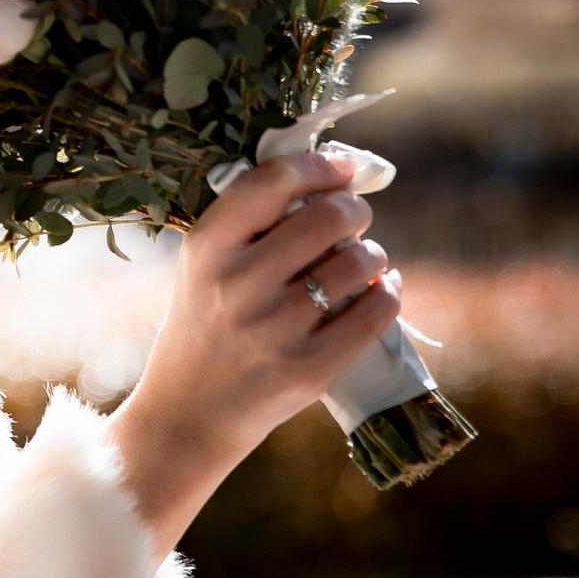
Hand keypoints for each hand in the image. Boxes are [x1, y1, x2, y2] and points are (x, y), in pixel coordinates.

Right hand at [105, 153, 403, 555]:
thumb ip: (250, 223)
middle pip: (328, 217)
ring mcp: (276, 329)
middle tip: (355, 217)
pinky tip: (381, 289)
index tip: (344, 167)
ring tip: (364, 259)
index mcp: (208, 248)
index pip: (273, 181)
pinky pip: (375, 311)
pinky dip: (388, 292)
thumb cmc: (204, 323)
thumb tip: (326, 176)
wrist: (189, 412)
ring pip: (358, 263)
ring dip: (373, 254)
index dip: (320, 165)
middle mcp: (239, 284)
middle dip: (355, 210)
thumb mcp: (203, 266)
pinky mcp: (309, 368)